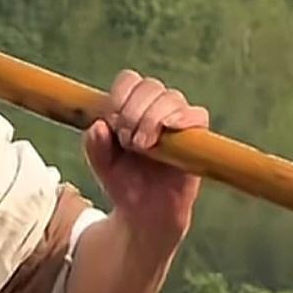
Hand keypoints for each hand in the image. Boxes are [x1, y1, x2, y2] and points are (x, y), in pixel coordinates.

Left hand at [85, 71, 208, 241]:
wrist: (145, 212)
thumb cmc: (123, 182)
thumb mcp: (101, 165)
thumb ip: (95, 145)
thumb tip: (99, 125)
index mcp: (131, 106)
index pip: (129, 81)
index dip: (120, 96)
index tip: (112, 122)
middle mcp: (156, 107)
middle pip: (149, 86)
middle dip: (134, 111)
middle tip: (126, 141)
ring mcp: (177, 120)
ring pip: (171, 98)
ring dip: (153, 118)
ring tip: (142, 146)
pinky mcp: (196, 136)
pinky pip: (197, 115)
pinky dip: (184, 118)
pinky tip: (169, 130)